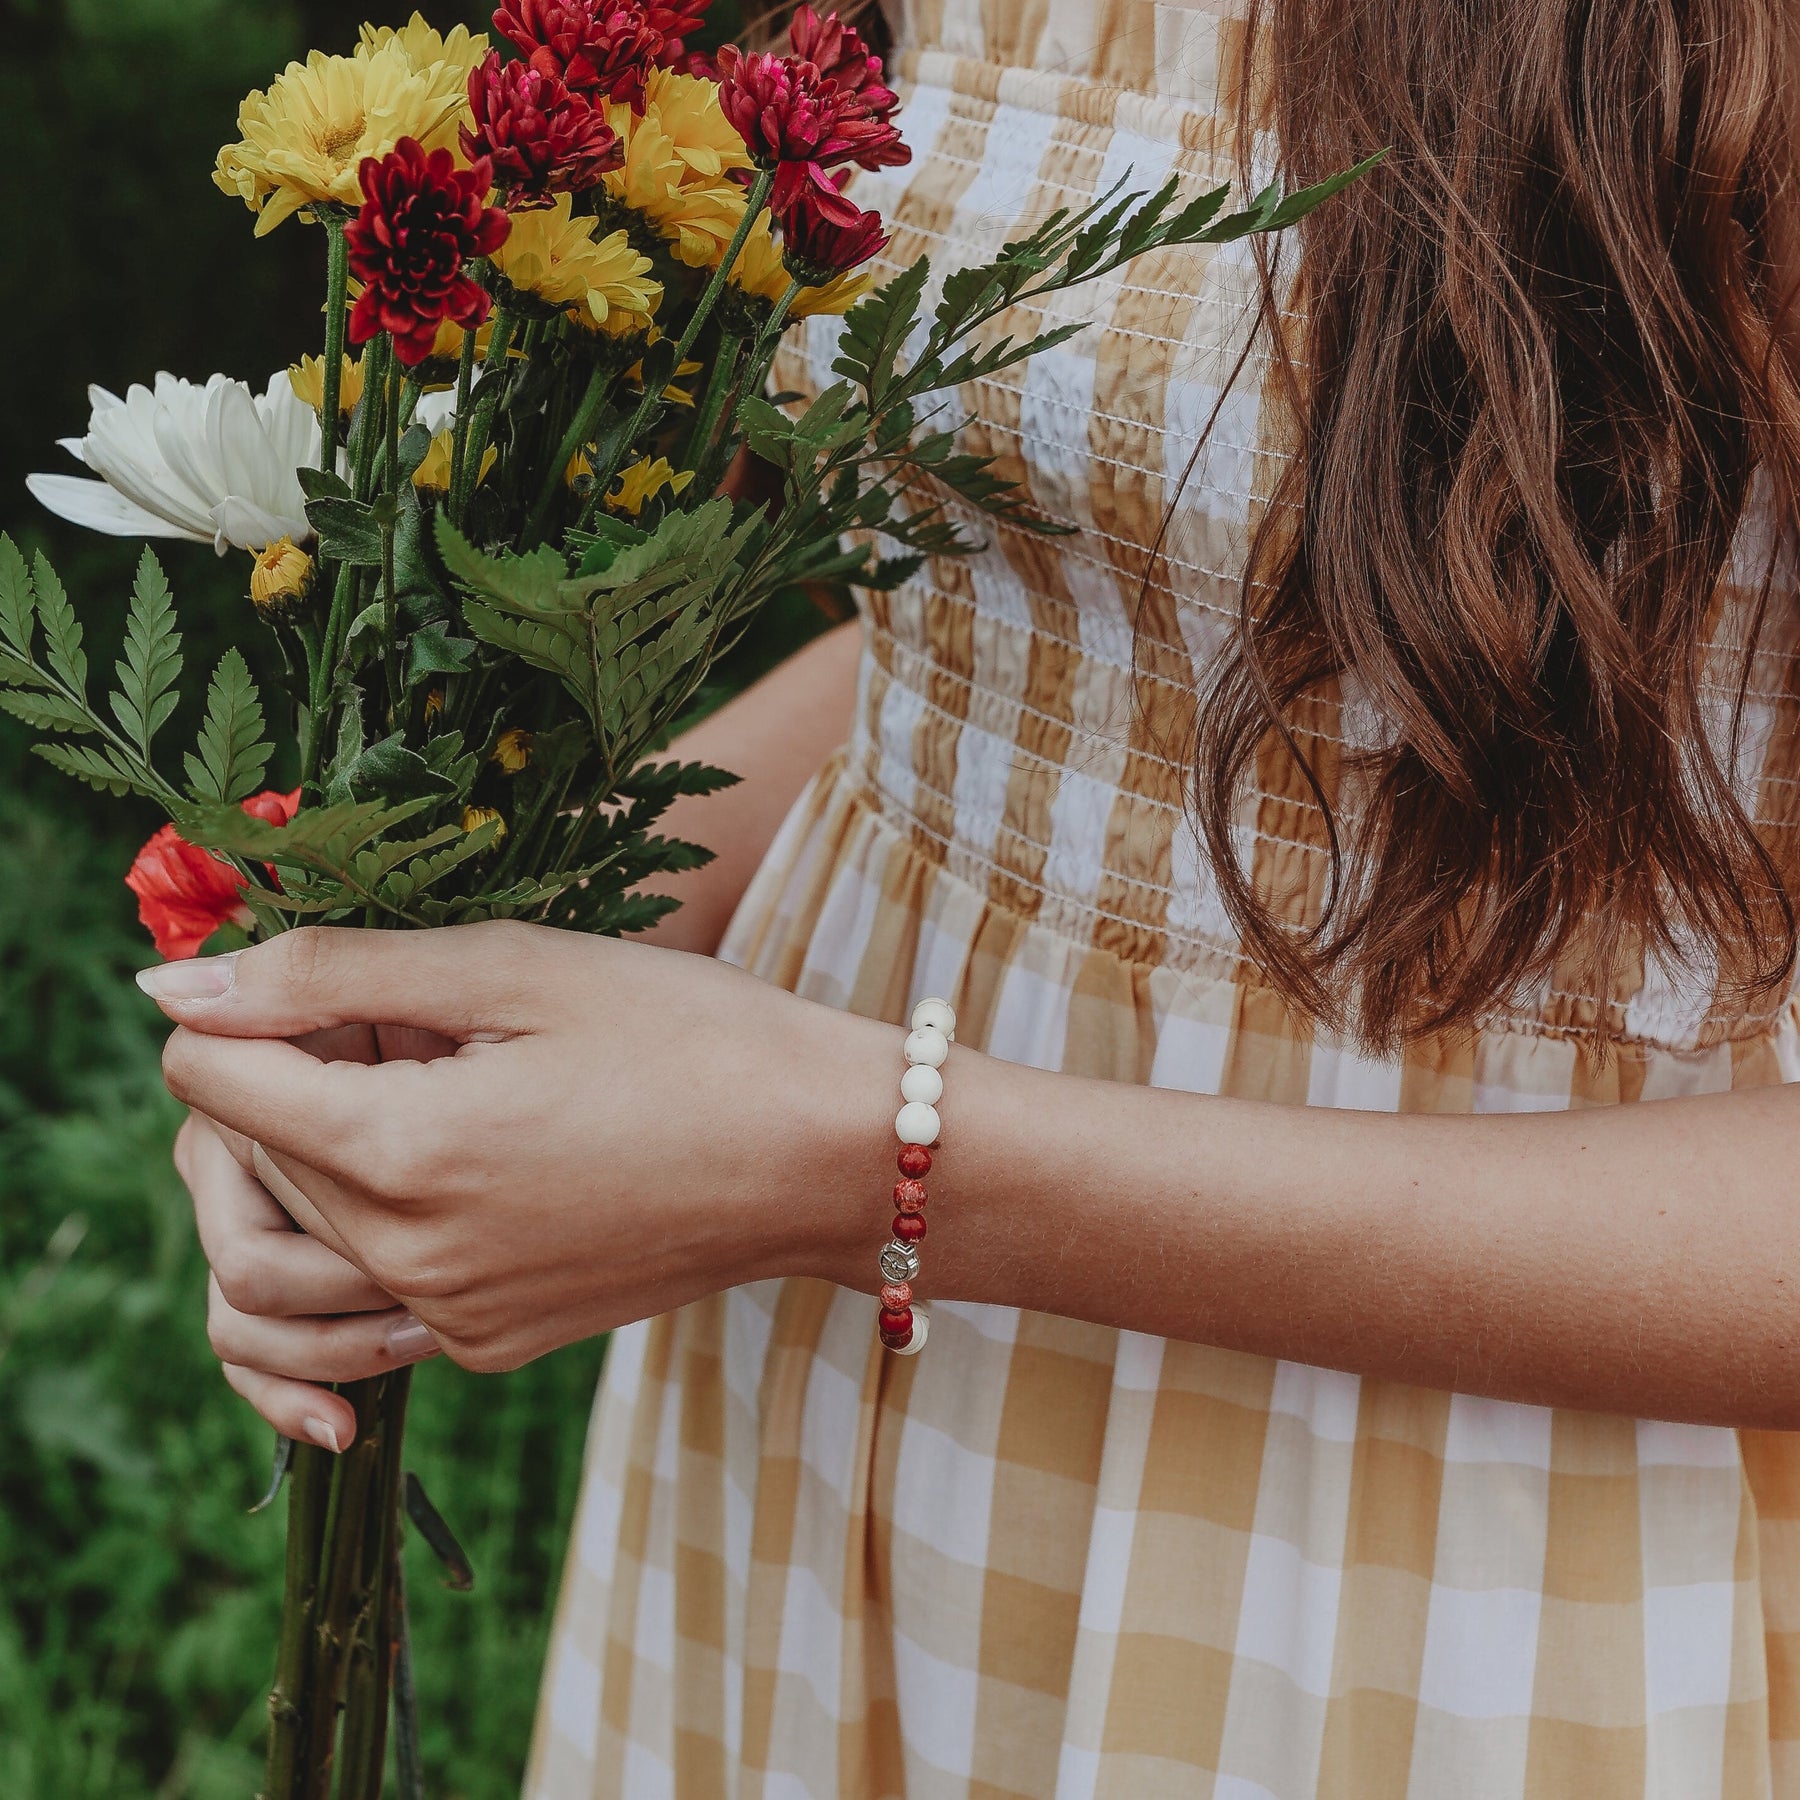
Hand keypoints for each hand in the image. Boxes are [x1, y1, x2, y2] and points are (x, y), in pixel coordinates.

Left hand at [145, 923, 894, 1402]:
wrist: (829, 1157)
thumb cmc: (692, 1035)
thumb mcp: (514, 969)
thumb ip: (332, 974)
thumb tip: (169, 992)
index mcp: (400, 1153)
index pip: (205, 1079)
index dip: (253, 1005)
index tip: (348, 981)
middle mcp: (404, 1260)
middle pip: (242, 1159)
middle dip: (288, 1073)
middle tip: (410, 1020)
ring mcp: (448, 1319)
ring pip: (292, 1240)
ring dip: (318, 1155)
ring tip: (424, 1090)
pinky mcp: (491, 1344)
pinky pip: (367, 1297)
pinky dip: (377, 1223)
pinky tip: (468, 1159)